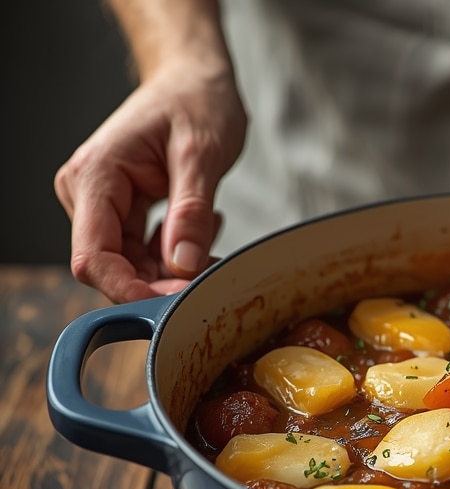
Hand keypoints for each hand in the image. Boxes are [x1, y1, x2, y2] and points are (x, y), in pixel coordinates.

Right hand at [54, 64, 245, 303]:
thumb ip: (191, 211)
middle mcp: (89, 194)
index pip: (93, 257)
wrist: (194, 80)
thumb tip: (183, 264)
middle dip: (163, 282)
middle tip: (214, 271)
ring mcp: (105, 206)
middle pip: (113, 268)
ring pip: (134, 266)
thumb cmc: (195, 102)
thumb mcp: (202, 153)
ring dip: (176, 269)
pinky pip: (148, 254)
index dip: (130, 289)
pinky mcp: (125, 213)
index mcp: (96, 176)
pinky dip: (180, 254)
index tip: (176, 301)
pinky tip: (207, 225)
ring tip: (214, 233)